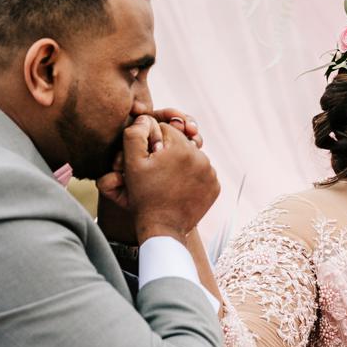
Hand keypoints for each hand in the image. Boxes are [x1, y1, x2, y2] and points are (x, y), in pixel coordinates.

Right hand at [96, 111, 204, 238]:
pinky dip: (192, 178)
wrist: (163, 228)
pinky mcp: (215, 187)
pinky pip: (202, 174)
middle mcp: (201, 156)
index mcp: (181, 146)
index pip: (165, 129)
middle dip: (168, 152)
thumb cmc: (144, 196)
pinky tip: (179, 188)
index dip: (152, 142)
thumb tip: (145, 119)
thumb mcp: (131, 163)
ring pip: (192, 157)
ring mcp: (211, 173)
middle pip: (180, 143)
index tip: (147, 159)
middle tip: (156, 171)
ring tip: (167, 180)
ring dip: (180, 164)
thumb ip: (134, 134)